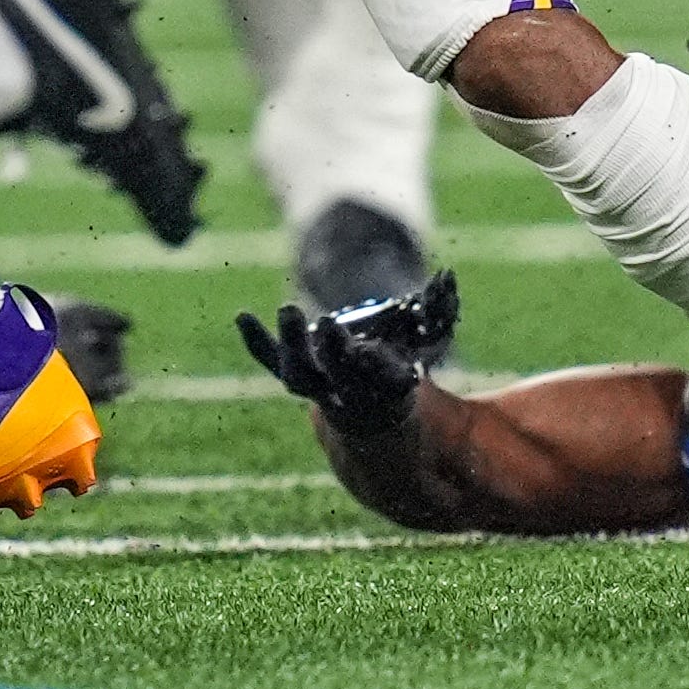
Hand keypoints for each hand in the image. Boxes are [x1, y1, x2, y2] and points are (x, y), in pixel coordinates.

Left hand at [235, 272, 455, 436]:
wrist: (368, 413)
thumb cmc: (398, 369)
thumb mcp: (421, 344)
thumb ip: (437, 313)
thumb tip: (446, 276)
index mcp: (382, 388)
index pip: (378, 379)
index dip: (376, 366)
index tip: (372, 349)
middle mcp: (345, 390)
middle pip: (337, 376)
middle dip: (334, 351)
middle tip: (328, 323)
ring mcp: (315, 384)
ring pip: (298, 375)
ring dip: (291, 344)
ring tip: (287, 308)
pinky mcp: (292, 372)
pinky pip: (271, 362)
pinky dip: (257, 343)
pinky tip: (242, 317)